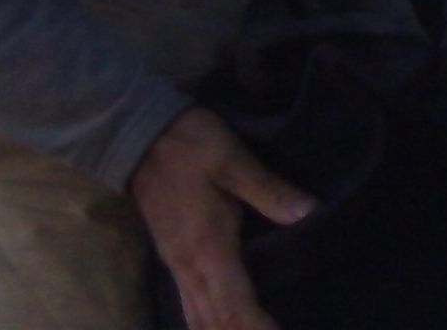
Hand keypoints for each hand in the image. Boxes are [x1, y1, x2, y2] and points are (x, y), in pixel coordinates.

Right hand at [126, 106, 316, 329]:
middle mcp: (189, 266)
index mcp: (208, 247)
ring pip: (198, 318)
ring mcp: (177, 264)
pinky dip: (207, 322)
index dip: (257, 327)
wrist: (137, 136)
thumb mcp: (233, 160)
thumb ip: (269, 191)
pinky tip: (223, 324)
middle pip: (215, 321)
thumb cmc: (187, 145)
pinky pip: (189, 304)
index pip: (235, 303)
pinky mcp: (172, 257)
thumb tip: (309, 214)